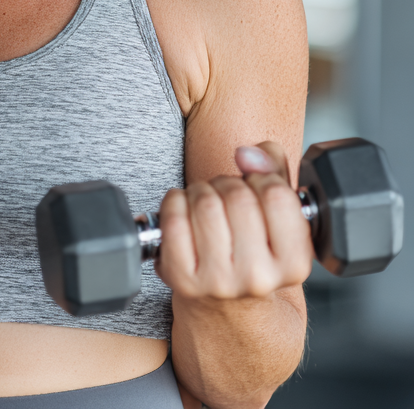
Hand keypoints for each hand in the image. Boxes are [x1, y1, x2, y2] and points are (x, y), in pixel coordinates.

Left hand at [155, 142, 313, 300]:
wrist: (231, 314)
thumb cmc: (255, 256)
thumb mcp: (281, 221)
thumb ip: (276, 174)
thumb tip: (249, 153)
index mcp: (294, 264)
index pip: (277, 195)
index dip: (261, 178)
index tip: (255, 185)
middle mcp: (258, 277)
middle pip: (236, 195)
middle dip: (227, 182)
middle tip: (226, 195)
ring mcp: (218, 281)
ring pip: (204, 201)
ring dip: (200, 189)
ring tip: (206, 202)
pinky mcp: (182, 279)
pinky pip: (173, 219)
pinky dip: (174, 201)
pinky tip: (184, 209)